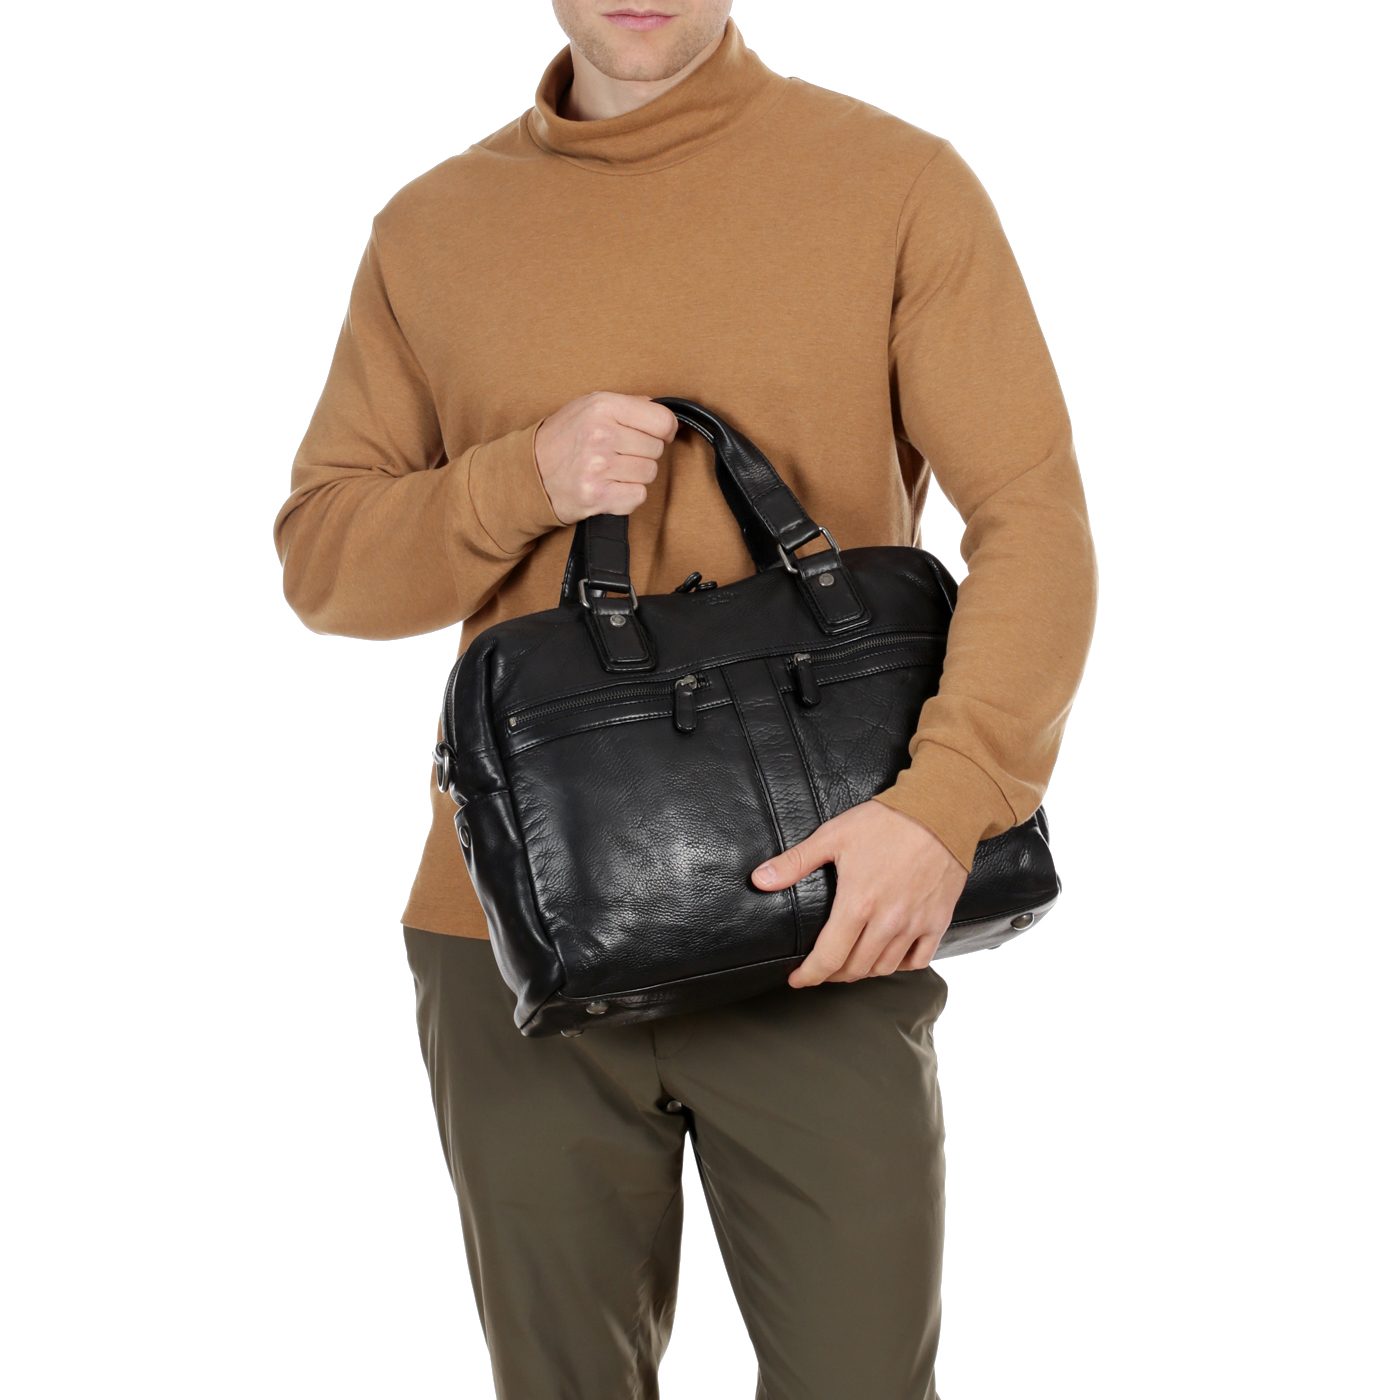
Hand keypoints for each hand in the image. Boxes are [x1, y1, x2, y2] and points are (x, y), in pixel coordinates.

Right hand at [534, 392, 676, 524]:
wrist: (528, 473)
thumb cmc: (561, 439)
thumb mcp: (588, 406)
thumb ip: (626, 404)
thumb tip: (660, 411)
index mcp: (602, 406)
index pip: (663, 421)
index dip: (665, 430)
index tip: (656, 435)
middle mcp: (600, 434)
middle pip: (656, 449)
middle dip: (643, 453)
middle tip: (619, 454)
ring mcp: (597, 467)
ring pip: (649, 474)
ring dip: (635, 475)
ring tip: (611, 470)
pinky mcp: (596, 496)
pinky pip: (638, 496)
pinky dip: (628, 496)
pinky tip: (610, 487)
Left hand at [751, 801, 967, 986]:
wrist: (940, 812)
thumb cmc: (885, 822)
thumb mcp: (833, 835)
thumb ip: (795, 862)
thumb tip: (759, 880)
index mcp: (858, 904)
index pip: (828, 958)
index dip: (809, 975)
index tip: (797, 980)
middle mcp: (887, 922)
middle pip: (855, 969)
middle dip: (833, 974)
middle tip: (822, 967)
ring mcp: (914, 925)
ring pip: (884, 968)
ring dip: (863, 971)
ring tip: (850, 962)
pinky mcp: (937, 921)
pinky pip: (918, 960)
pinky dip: (900, 965)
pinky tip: (888, 955)